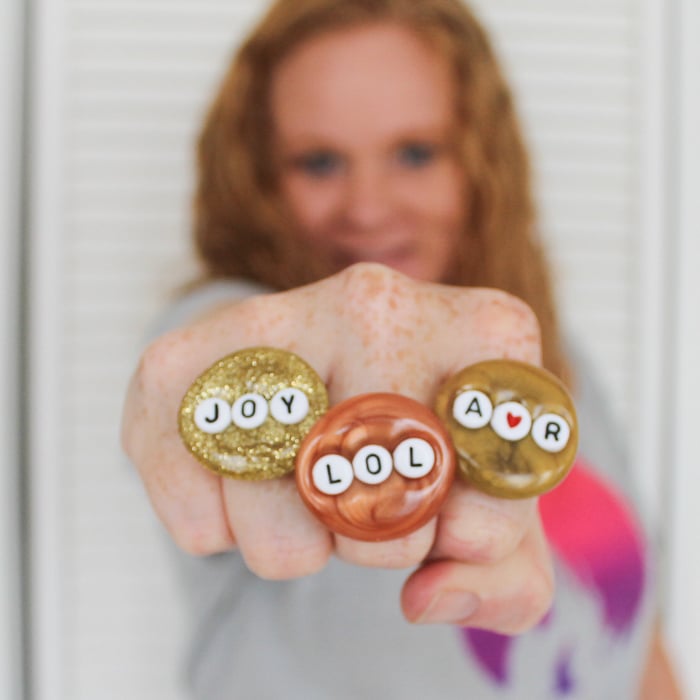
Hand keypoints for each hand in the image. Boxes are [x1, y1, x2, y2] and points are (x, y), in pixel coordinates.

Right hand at [121, 263, 552, 633]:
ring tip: (304, 492)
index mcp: (482, 327)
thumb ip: (501, 575)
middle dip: (377, 542)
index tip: (452, 512)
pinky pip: (195, 514)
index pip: (495, 489)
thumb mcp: (488, 502)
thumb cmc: (420, 438)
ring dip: (293, 545)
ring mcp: (275, 318)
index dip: (472, 535)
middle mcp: (379, 302)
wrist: (318, 361)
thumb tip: (428, 597)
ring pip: (282, 524)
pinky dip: (215, 534)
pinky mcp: (182, 357)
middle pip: (383, 505)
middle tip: (369, 497)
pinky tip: (241, 492)